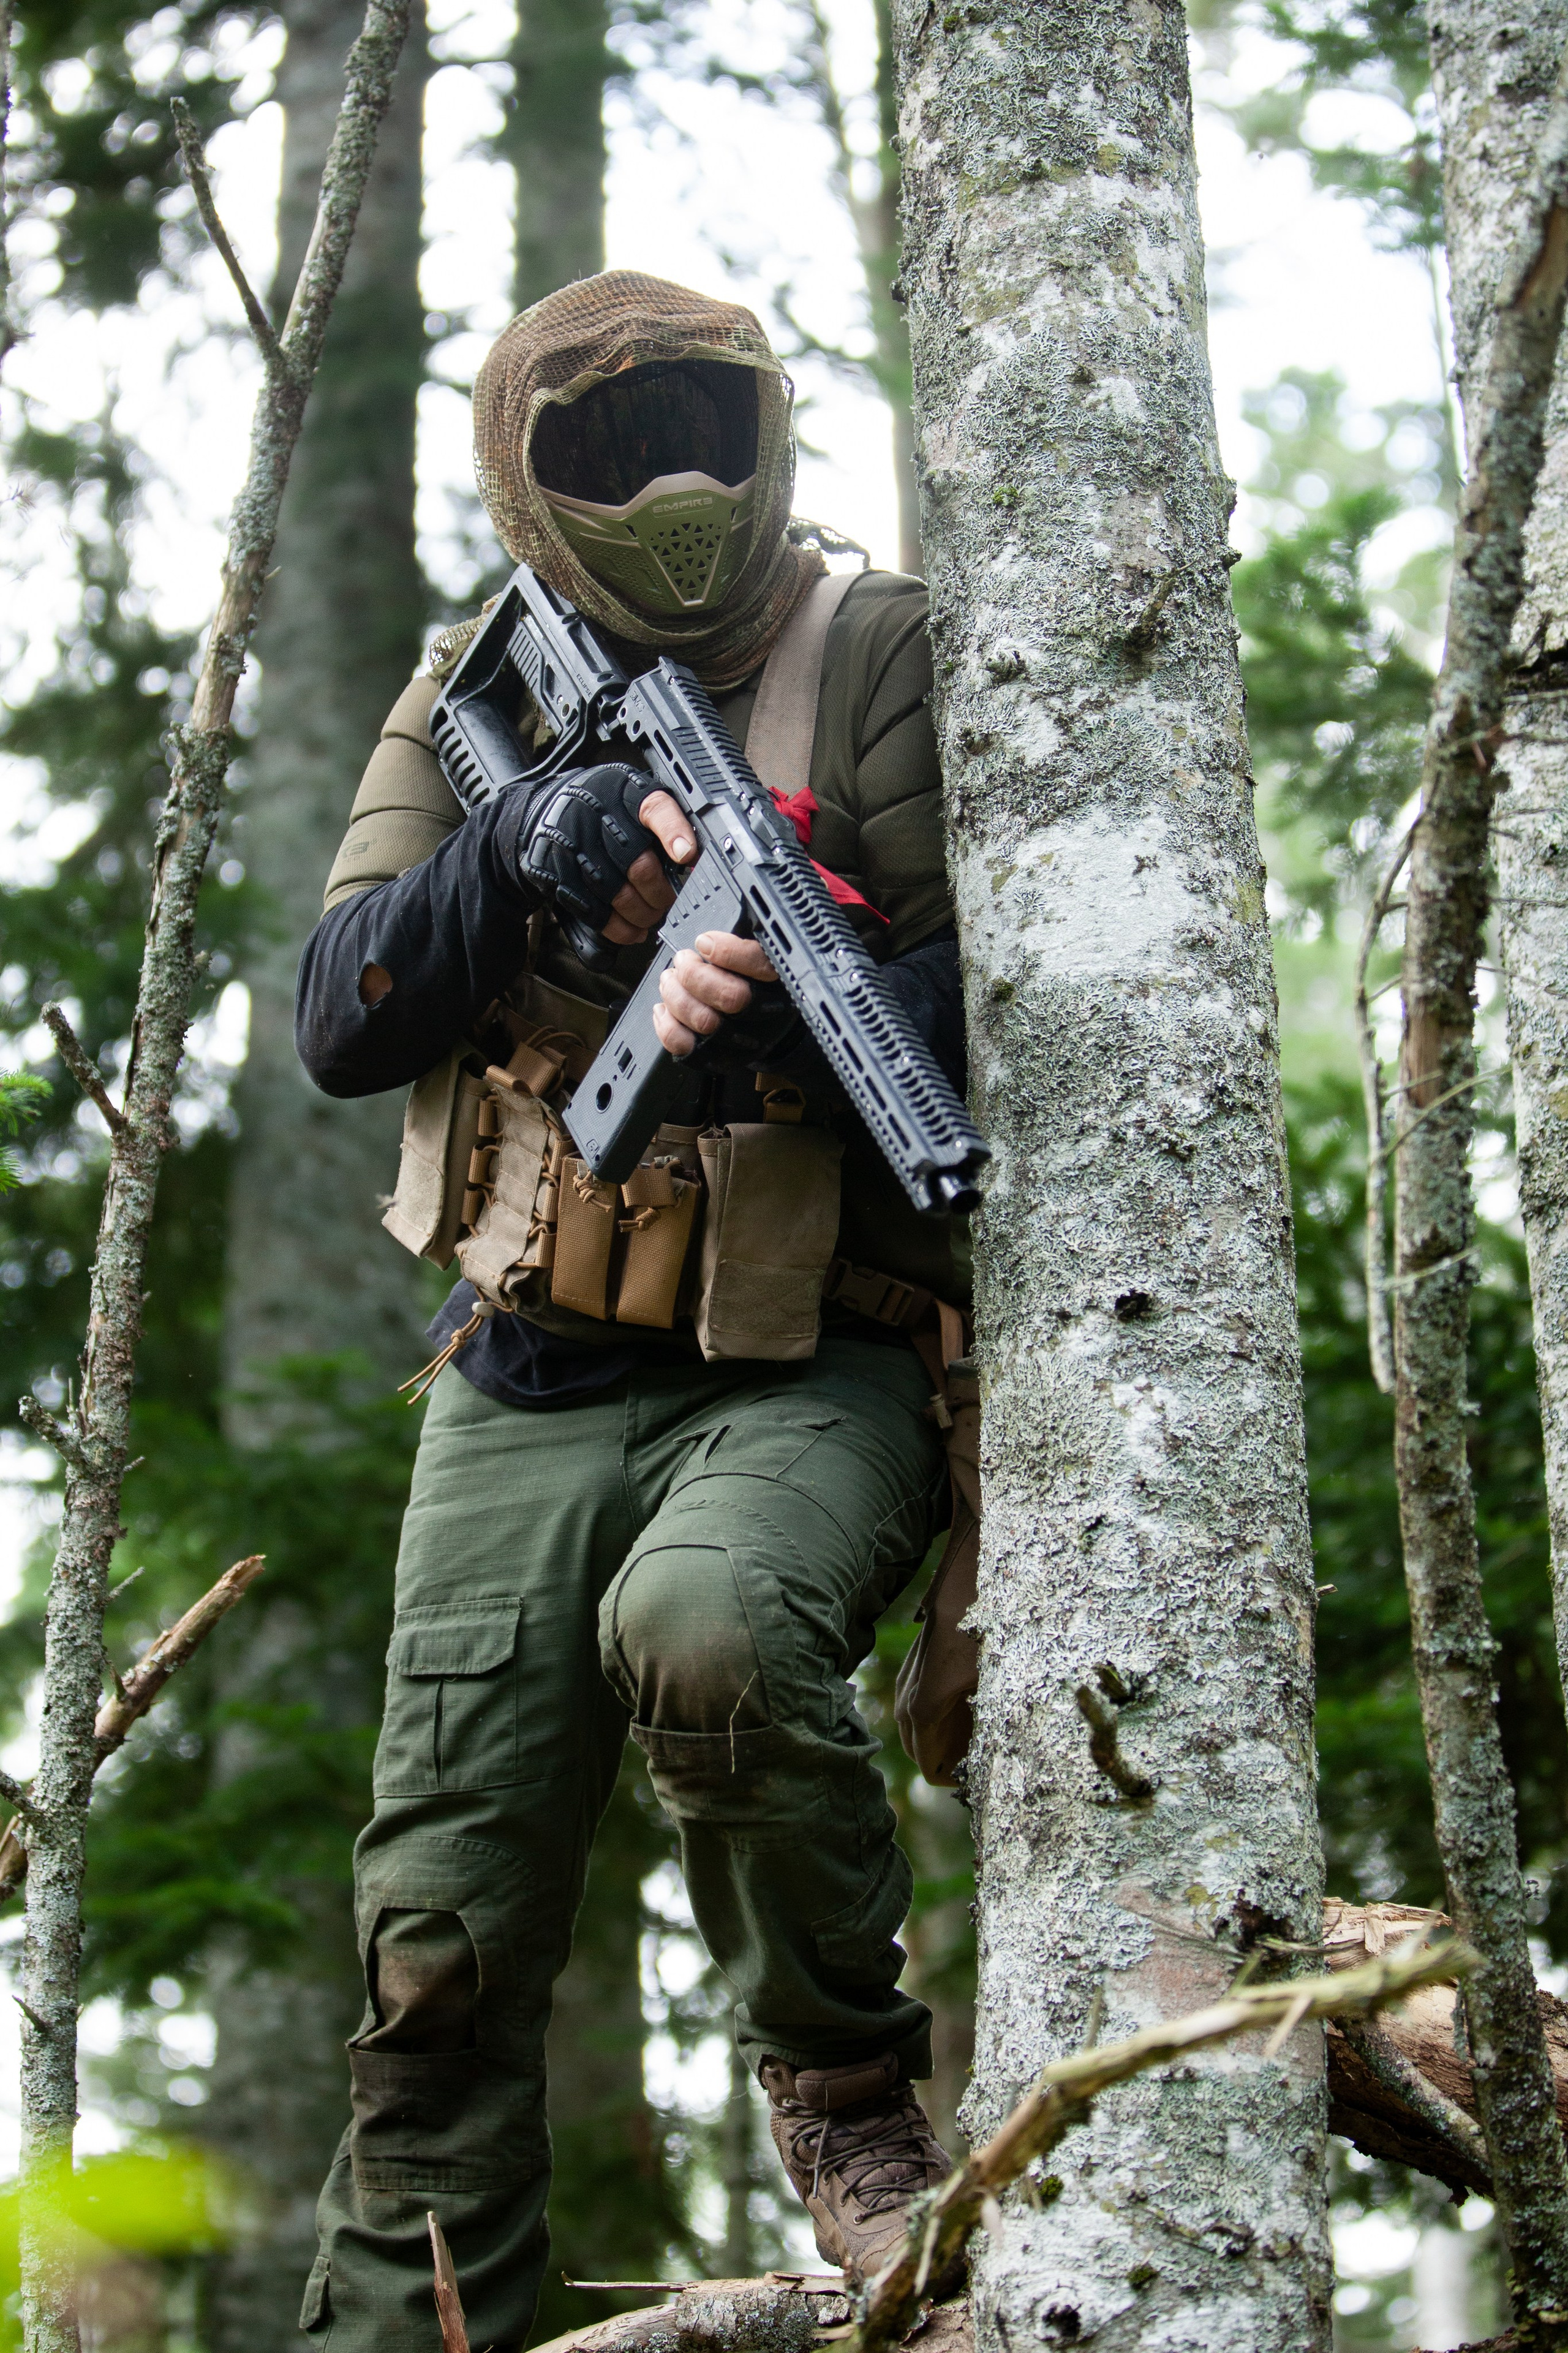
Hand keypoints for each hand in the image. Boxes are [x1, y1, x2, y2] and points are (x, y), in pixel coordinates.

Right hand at [515, 772, 697, 943]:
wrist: (543, 812)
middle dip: (662, 893)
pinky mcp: (559, 874)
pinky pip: (596, 912)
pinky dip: (620, 929)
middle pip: (640, 865)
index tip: (687, 856)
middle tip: (670, 901)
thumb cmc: (602, 811)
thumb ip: (663, 824)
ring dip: (643, 914)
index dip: (674, 833)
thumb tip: (693, 861)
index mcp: (625, 792)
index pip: (656, 809)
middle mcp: (598, 817)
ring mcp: (575, 847)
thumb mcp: (633, 799)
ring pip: (620, 895)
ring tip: (652, 916)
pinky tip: (632, 929)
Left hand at [653, 932, 780, 1057]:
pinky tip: (664, 1008)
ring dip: (675, 995)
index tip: (704, 943)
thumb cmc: (752, 983)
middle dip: (694, 974)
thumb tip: (706, 941)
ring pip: (703, 1021)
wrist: (765, 1030)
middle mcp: (764, 1015)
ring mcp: (739, 1041)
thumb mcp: (755, 955)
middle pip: (730, 997)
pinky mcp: (715, 1057)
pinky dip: (666, 1024)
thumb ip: (738, 944)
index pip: (760, 964)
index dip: (727, 952)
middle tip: (682, 960)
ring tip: (669, 979)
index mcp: (778, 982)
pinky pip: (684, 1045)